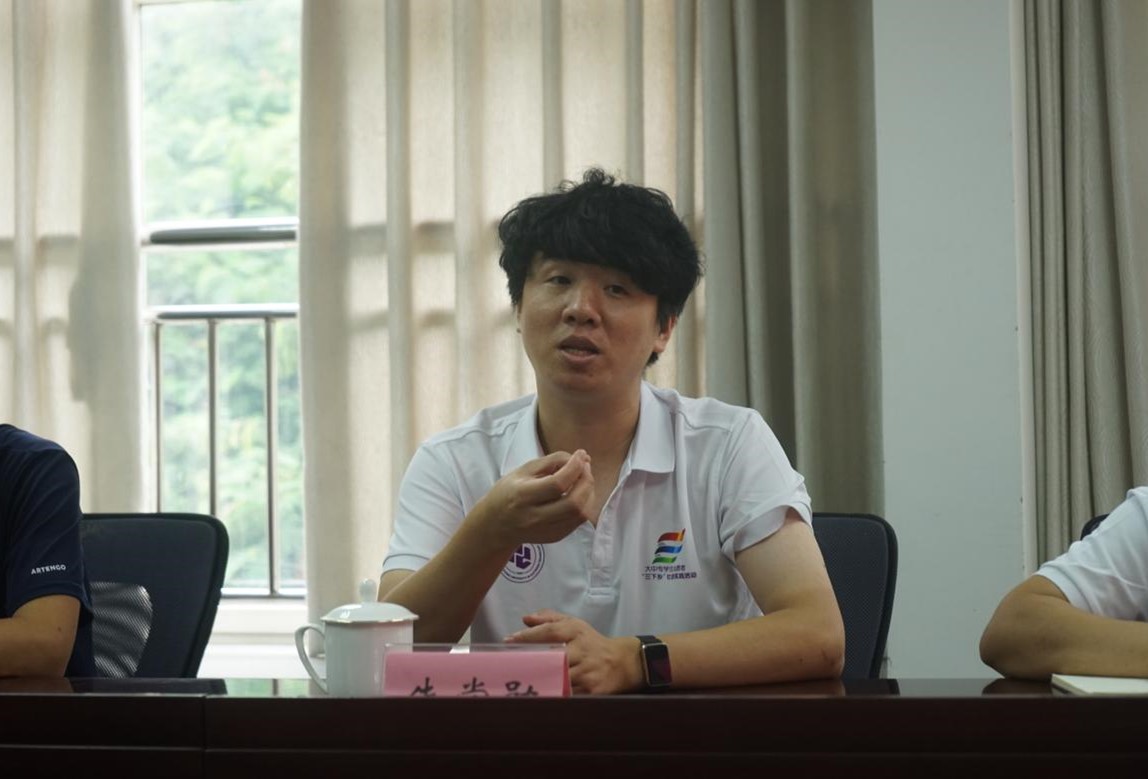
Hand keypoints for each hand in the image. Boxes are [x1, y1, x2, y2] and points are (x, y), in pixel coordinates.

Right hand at [470, 450, 594, 546]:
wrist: (495, 525)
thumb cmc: (509, 492)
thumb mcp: (523, 470)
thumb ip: (552, 461)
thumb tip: (582, 458)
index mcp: (523, 496)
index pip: (557, 484)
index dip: (574, 467)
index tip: (581, 454)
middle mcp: (535, 517)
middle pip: (573, 503)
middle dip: (586, 481)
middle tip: (585, 467)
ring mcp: (546, 530)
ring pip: (580, 514)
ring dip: (589, 493)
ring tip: (584, 479)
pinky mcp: (555, 537)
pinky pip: (579, 522)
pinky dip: (585, 504)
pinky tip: (580, 494)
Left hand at [505, 609, 641, 694]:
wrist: (623, 663)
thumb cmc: (592, 643)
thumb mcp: (575, 625)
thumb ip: (549, 619)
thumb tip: (525, 619)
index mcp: (577, 632)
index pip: (551, 631)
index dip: (529, 636)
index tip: (509, 641)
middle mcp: (583, 651)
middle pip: (553, 657)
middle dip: (532, 662)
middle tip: (512, 666)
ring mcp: (588, 672)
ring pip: (559, 678)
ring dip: (541, 681)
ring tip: (521, 683)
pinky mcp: (592, 691)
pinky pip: (568, 695)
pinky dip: (554, 695)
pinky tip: (541, 696)